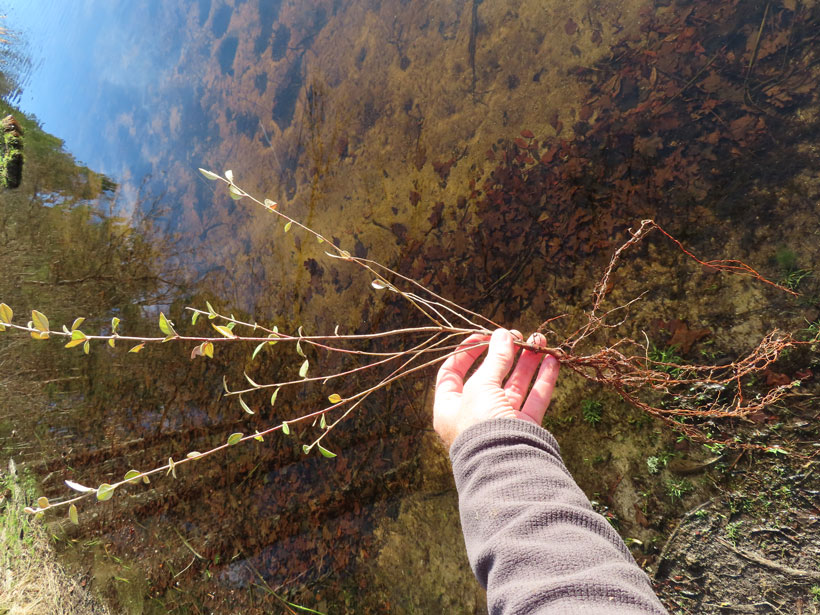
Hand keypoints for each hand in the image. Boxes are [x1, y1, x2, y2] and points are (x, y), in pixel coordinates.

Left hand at [434, 328, 559, 449]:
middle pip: (490, 377)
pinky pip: (534, 399)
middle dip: (506, 354)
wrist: (505, 467)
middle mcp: (473, 414)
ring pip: (515, 386)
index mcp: (450, 407)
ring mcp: (500, 422)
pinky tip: (553, 360)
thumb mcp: (481, 386)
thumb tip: (503, 335)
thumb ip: (494, 360)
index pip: (452, 373)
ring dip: (527, 362)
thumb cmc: (480, 425)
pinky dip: (543, 380)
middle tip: (520, 335)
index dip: (466, 352)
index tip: (483, 335)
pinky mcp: (524, 429)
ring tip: (540, 340)